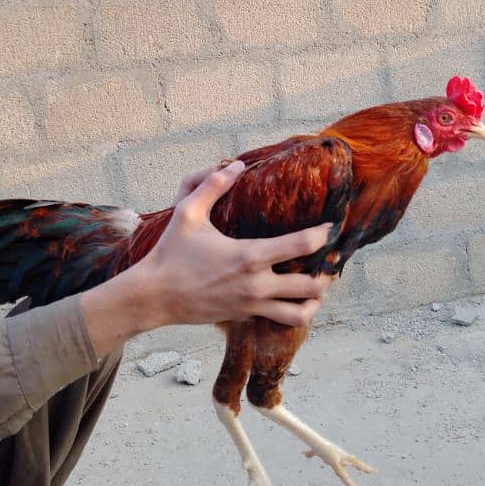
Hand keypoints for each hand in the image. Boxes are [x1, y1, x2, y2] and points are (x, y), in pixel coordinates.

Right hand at [134, 160, 332, 328]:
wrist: (154, 296)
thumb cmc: (171, 253)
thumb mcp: (187, 213)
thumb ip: (212, 186)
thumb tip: (235, 165)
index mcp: (249, 256)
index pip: (302, 245)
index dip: (323, 234)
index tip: (331, 227)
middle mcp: (256, 285)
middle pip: (311, 286)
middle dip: (325, 274)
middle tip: (328, 262)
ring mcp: (251, 306)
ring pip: (299, 314)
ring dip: (313, 302)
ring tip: (315, 288)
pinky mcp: (243, 318)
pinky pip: (277, 320)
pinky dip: (290, 311)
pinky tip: (287, 296)